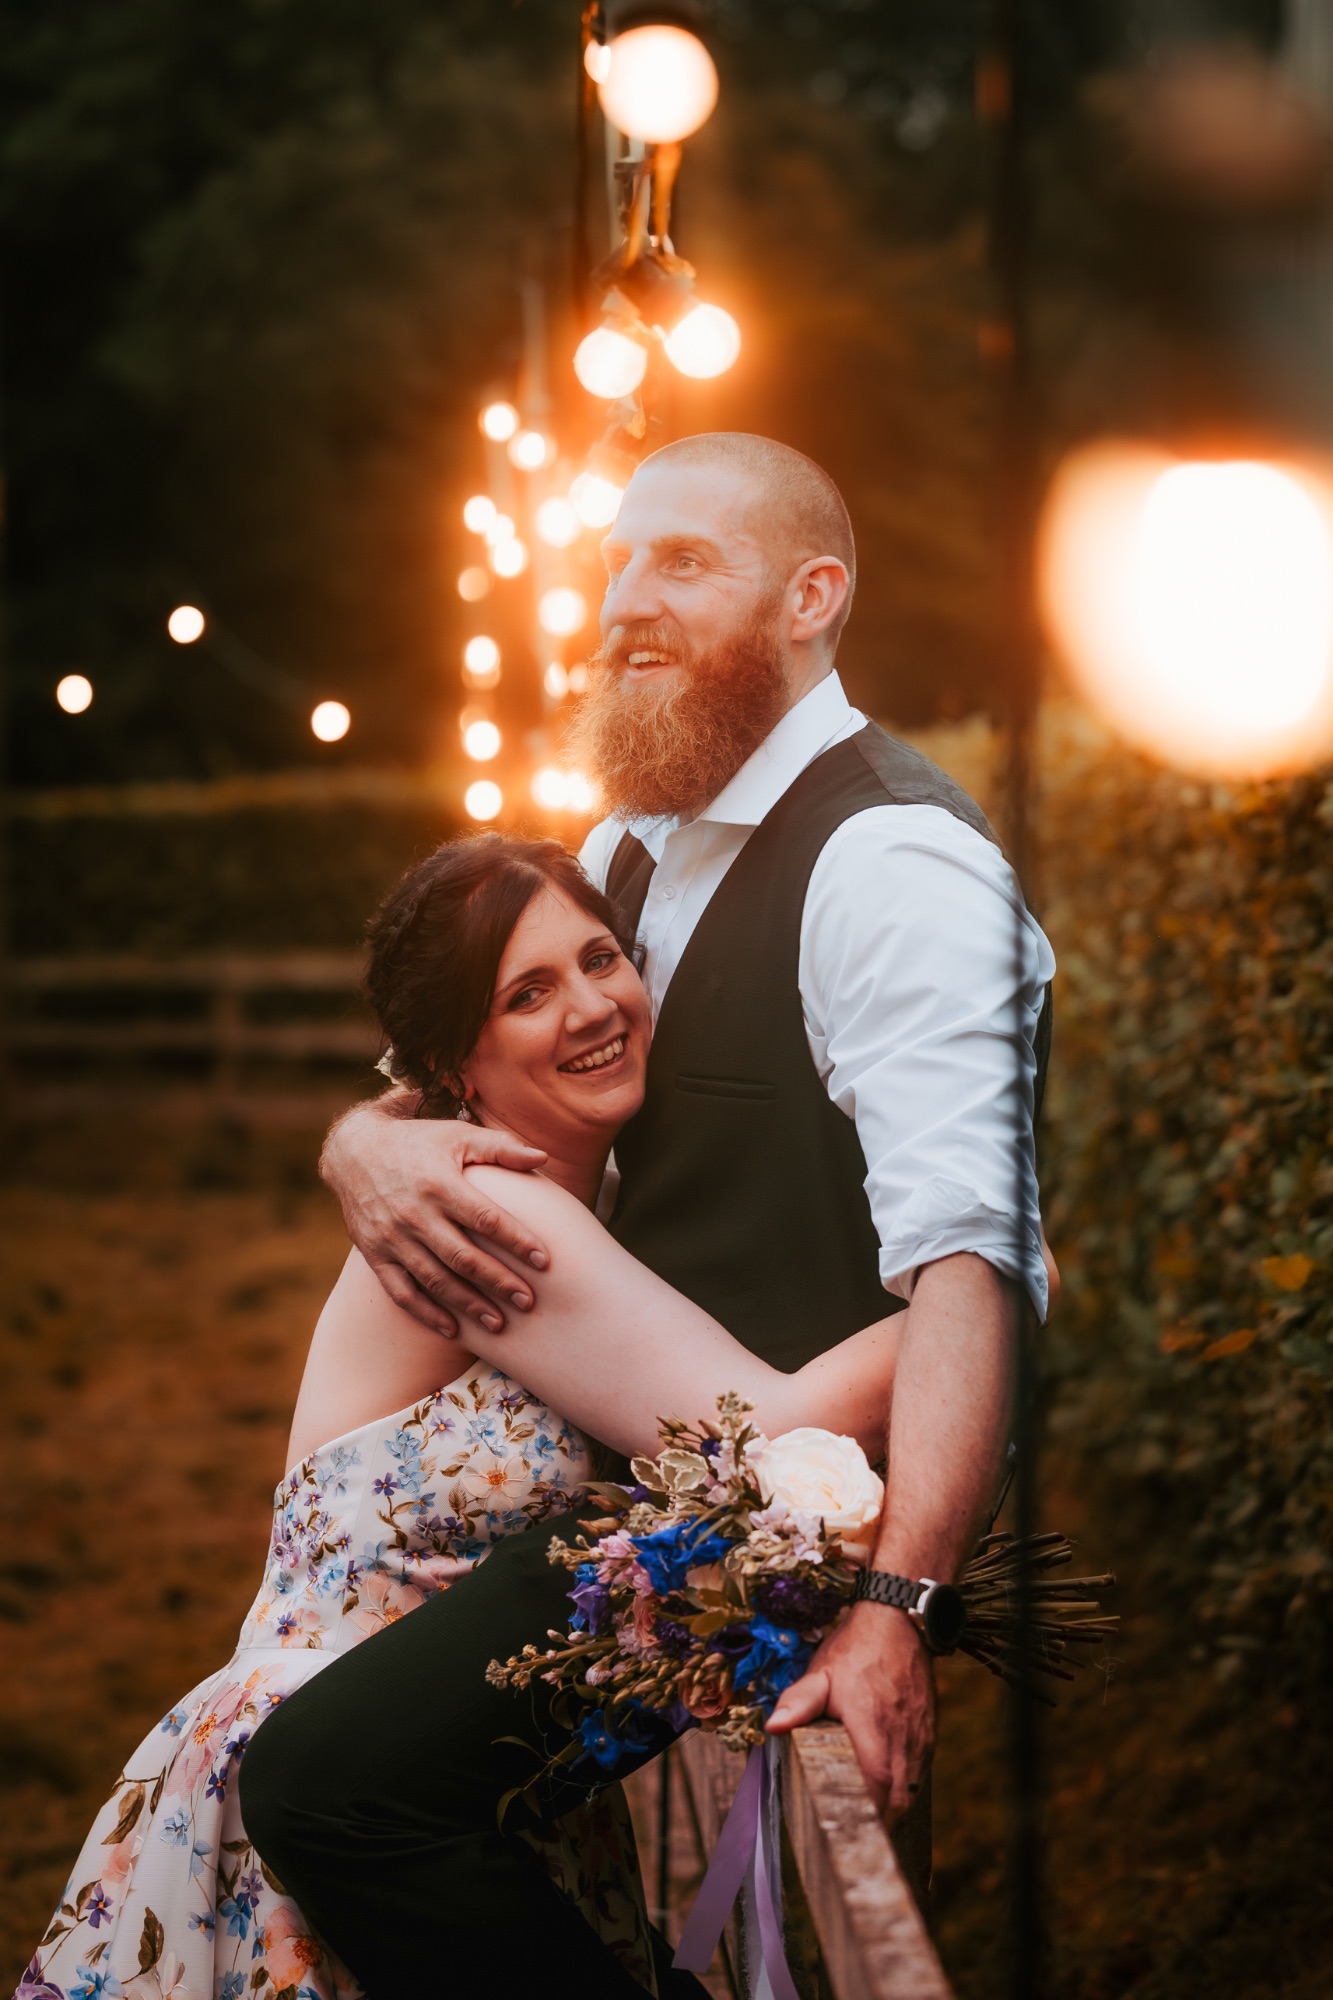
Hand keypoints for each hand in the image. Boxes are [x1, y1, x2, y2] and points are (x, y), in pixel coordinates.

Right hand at [320, 1101, 550, 1338]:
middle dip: (498, 1282)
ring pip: (435, 1280)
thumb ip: (501, 1148)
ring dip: (468, 1305)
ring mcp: (392, 1237)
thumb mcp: (458, 1136)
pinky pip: (401, 1291)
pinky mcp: (375, 1254)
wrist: (354, 1151)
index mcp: (439, 1184)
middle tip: (528, 1302)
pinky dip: (426, 1313)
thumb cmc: (419, 1143)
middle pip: (463, 1257)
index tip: (544, 1260)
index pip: (485, 1219)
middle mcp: (414, 1214)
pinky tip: (453, 1329)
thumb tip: (544, 1156)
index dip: (517, 1240)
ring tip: (499, 1324)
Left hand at [765, 1602, 933, 1819]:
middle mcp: (901, 1735)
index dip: (865, 1811)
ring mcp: (919, 1735)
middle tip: (854, 1833)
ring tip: (868, 1820)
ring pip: (912, 1789)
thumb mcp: (821, 1672)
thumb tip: (773, 1728)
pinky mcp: (929, 1730)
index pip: (876, 1783)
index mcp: (872, 1725)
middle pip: (898, 1798)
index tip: (847, 1829)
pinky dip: (906, 1787)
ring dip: (893, 1807)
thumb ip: (798, 1702)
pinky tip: (887, 1790)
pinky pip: (920, 1771)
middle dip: (878, 1820)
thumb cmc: (855, 1650)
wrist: (897, 1622)